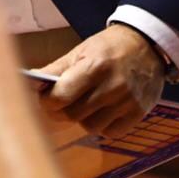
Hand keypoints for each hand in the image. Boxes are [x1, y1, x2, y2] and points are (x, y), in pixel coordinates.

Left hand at [39, 25, 165, 138]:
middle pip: (73, 114)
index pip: (60, 97)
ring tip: (84, 104)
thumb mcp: (81, 51)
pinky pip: (110, 132)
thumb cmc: (109, 47)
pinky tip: (102, 111)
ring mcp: (127, 102)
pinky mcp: (138, 113)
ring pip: (90, 127)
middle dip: (61, 111)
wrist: (148, 45)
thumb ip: (56, 69)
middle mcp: (112, 87)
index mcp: (95, 66)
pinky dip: (102, 126)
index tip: (45, 97)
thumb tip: (31, 83)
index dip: (47, 101)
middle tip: (60, 103)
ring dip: (82, 119)